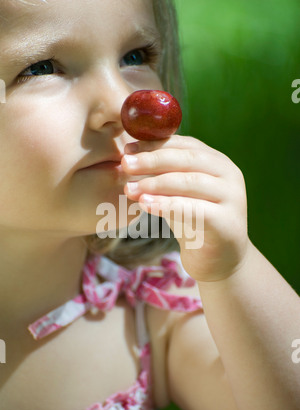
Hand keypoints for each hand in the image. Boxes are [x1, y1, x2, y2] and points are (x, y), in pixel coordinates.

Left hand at [122, 135, 249, 281]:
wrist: (219, 260)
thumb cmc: (195, 223)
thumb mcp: (178, 194)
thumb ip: (164, 175)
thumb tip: (128, 157)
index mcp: (218, 162)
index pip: (185, 145)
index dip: (155, 145)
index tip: (127, 148)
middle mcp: (229, 175)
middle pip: (188, 159)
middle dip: (153, 160)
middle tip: (125, 164)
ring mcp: (232, 198)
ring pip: (190, 182)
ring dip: (156, 183)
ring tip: (129, 188)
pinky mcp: (227, 222)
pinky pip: (194, 209)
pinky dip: (167, 205)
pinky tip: (145, 204)